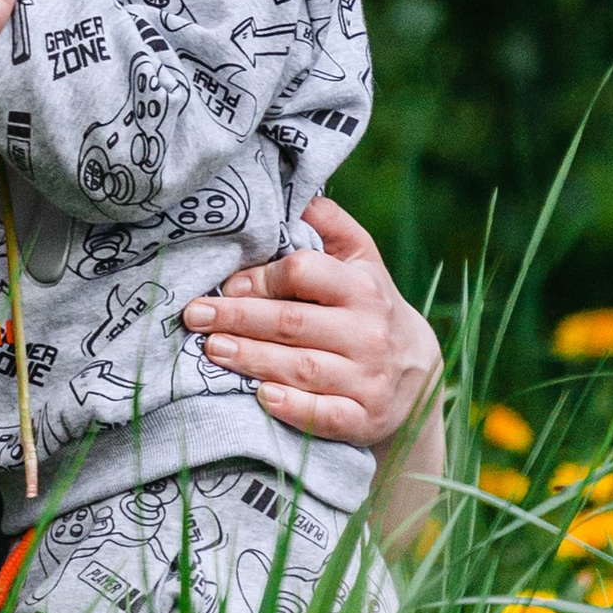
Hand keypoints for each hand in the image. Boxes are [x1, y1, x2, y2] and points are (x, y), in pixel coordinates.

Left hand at [179, 196, 441, 453]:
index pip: (306, 273)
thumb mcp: (361, 258)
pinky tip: (261, 397)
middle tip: (196, 317)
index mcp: (362, 288)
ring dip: (252, 359)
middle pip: (293, 323)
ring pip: (302, 368)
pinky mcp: (366, 419)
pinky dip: (293, 408)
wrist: (417, 373)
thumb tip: (297, 193)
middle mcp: (368, 333)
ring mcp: (369, 379)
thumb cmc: (369, 305)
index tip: (227, 284)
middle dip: (239, 319)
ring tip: (212, 349)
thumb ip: (330, 224)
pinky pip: (326, 415)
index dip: (262, 278)